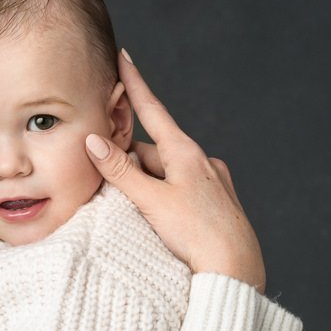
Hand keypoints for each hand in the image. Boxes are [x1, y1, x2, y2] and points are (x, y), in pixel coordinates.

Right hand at [84, 49, 266, 289]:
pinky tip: (159, 221)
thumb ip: (121, 171)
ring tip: (133, 214)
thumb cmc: (197, 236)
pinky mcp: (217, 205)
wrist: (236, 273)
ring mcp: (212, 183)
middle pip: (153, 151)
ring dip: (145, 185)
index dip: (134, 84)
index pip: (152, 109)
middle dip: (129, 162)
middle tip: (105, 181)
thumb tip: (94, 140)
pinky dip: (163, 198)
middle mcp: (203, 162)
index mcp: (186, 153)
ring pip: (166, 174)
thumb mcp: (152, 201)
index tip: (123, 56)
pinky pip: (181, 191)